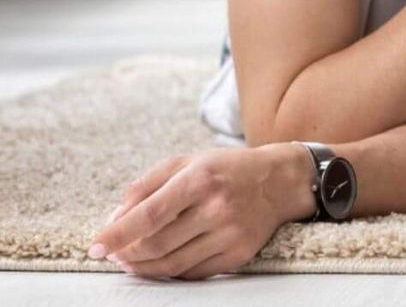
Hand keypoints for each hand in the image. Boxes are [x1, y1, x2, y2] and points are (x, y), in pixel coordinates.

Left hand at [89, 143, 313, 279]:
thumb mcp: (187, 162)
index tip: (95, 247)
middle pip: (157, 244)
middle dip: (126, 254)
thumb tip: (115, 220)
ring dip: (143, 267)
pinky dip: (170, 271)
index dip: (116, 235)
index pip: (148, 215)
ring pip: (172, 264)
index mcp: (200, 178)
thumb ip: (146, 186)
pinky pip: (194, 273)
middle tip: (113, 254)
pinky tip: (160, 263)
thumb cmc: (226, 169)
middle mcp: (218, 208)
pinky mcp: (240, 254)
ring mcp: (231, 234)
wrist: (281, 181)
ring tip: (130, 261)